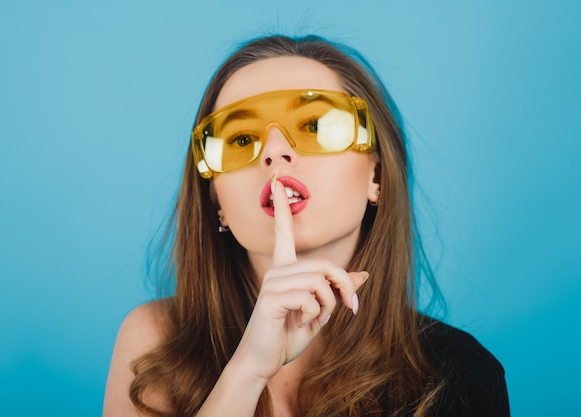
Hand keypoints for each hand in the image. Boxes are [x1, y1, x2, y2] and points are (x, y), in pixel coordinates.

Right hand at [230, 176, 367, 382]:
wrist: (262, 361)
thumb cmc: (287, 335)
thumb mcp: (319, 312)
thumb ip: (337, 291)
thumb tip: (364, 274)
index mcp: (284, 269)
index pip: (282, 231)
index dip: (282, 206)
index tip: (276, 181)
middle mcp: (276, 270)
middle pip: (325, 264)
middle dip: (344, 287)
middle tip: (350, 308)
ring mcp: (272, 283)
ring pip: (320, 281)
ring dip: (328, 306)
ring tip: (315, 320)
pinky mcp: (270, 298)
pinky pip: (309, 297)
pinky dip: (315, 315)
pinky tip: (300, 323)